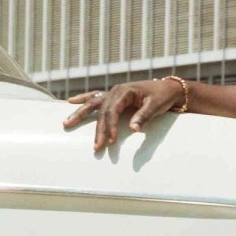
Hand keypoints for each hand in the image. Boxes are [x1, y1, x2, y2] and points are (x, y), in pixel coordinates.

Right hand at [62, 79, 183, 149]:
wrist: (169, 88)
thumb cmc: (162, 96)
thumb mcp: (156, 106)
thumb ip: (144, 116)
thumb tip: (133, 129)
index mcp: (125, 91)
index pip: (112, 111)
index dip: (111, 126)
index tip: (112, 141)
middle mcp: (115, 91)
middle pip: (102, 111)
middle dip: (98, 129)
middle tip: (96, 146)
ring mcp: (113, 93)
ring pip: (93, 104)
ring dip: (80, 114)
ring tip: (67, 123)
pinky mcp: (114, 96)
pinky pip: (95, 97)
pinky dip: (84, 99)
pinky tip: (71, 101)